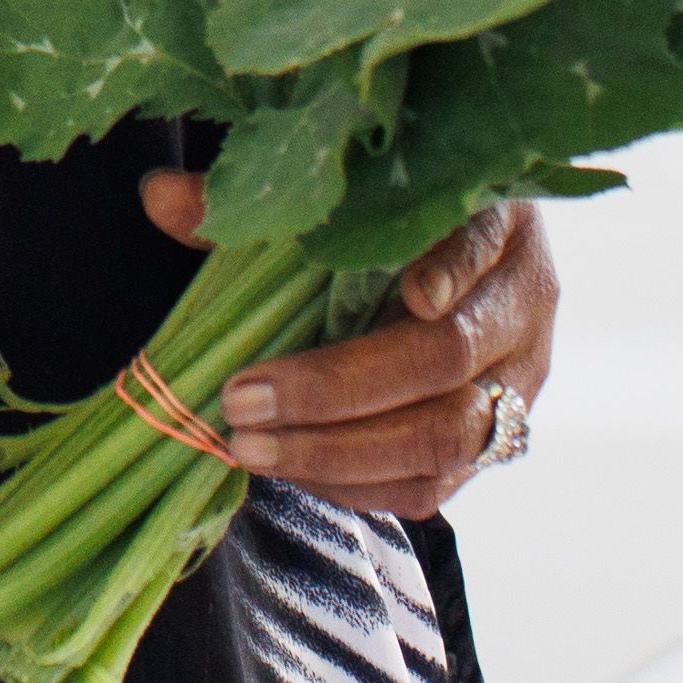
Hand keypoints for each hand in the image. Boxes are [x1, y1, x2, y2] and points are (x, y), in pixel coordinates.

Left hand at [133, 179, 556, 519]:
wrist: (446, 269)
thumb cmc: (387, 220)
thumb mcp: (342, 197)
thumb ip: (261, 206)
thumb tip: (161, 199)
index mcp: (497, 222)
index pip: (484, 240)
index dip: (453, 268)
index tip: (413, 292)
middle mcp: (521, 305)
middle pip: (449, 358)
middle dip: (340, 388)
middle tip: (243, 397)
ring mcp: (515, 382)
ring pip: (447, 437)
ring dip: (340, 452)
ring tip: (250, 448)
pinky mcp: (492, 444)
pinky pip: (434, 484)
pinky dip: (357, 484)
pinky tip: (290, 470)